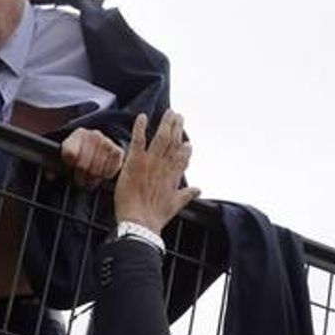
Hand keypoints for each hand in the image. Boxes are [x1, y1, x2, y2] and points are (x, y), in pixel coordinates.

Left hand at [60, 128, 123, 188]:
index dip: (69, 165)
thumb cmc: (80, 153)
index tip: (70, 169)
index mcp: (76, 135)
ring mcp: (106, 142)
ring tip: (90, 180)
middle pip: (83, 164)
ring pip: (96, 169)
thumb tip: (50, 175)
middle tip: (81, 181)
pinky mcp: (118, 151)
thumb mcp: (66, 156)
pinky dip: (105, 175)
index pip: (69, 153)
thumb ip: (55, 165)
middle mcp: (92, 135)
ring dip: (93, 179)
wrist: (100, 144)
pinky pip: (110, 170)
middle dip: (80, 177)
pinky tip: (102, 174)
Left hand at [113, 112, 198, 232]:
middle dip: (177, 127)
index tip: (187, 141)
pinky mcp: (135, 162)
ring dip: (166, 123)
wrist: (140, 222)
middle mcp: (165, 166)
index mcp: (174, 176)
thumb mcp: (175, 205)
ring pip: (161, 138)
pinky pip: (139, 140)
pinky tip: (142, 117)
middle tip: (178, 115)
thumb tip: (199, 189)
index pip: (183, 156)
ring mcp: (151, 162)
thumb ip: (187, 195)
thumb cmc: (155, 216)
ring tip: (169, 112)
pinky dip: (141, 127)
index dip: (185, 147)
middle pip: (174, 142)